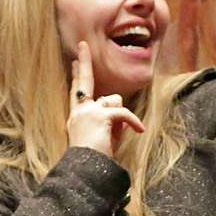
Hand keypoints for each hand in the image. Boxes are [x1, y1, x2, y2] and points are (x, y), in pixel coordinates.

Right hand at [65, 41, 143, 156]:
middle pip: (84, 82)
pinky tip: (139, 130)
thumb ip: (108, 122)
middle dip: (85, 62)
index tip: (77, 62)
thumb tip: (118, 112)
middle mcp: (79, 112)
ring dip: (121, 117)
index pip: (77, 92)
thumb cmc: (95, 160)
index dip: (78, 76)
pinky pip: (124, 113)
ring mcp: (88, 112)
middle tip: (83, 46)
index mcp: (77, 118)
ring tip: (114, 137)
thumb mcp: (101, 137)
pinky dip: (133, 122)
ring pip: (114, 101)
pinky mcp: (100, 116)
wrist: (87, 169)